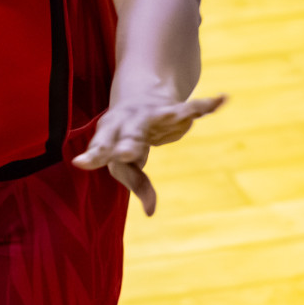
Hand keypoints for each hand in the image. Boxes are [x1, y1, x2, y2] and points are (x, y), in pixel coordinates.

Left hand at [72, 94, 225, 215]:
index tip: (80, 162)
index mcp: (110, 134)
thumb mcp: (126, 159)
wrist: (140, 91)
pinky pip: (191, 108)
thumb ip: (136, 183)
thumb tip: (150, 213)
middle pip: (127, 134)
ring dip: (170, 119)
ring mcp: (151, 114)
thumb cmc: (125, 136)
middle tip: (124, 154)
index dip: (93, 155)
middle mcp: (128, 122)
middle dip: (126, 144)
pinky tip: (222, 99)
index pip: (101, 147)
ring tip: (185, 118)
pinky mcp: (173, 108)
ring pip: (160, 117)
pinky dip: (206, 105)